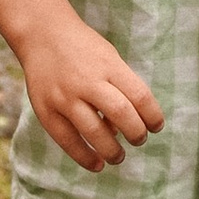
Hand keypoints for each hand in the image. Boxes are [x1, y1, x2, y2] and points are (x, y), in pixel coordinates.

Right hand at [15, 13, 165, 172]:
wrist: (42, 34)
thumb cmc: (82, 48)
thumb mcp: (108, 57)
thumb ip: (120, 86)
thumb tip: (126, 126)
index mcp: (108, 65)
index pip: (139, 95)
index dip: (152, 116)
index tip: (156, 127)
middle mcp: (88, 81)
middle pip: (121, 113)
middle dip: (136, 133)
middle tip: (139, 140)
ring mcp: (65, 97)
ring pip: (94, 131)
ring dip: (112, 150)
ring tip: (119, 157)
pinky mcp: (46, 110)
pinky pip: (68, 140)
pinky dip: (84, 156)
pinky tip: (97, 164)